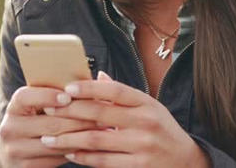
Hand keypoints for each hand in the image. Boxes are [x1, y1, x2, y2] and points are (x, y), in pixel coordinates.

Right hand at [0, 85, 99, 167]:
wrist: (14, 152)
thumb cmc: (35, 120)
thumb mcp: (39, 106)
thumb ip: (60, 93)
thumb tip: (96, 78)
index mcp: (14, 107)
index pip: (26, 97)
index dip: (47, 96)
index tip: (68, 96)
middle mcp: (10, 128)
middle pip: (49, 123)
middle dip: (79, 119)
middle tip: (102, 115)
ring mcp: (16, 150)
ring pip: (56, 143)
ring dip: (82, 136)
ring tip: (102, 131)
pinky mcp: (26, 167)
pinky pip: (57, 158)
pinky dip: (76, 151)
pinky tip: (90, 145)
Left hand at [39, 71, 208, 167]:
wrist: (186, 160)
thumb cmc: (161, 129)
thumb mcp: (148, 106)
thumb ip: (121, 95)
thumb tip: (97, 76)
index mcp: (146, 103)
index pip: (115, 90)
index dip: (90, 88)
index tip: (67, 88)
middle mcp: (146, 122)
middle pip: (101, 114)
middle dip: (70, 112)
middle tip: (49, 110)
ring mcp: (142, 146)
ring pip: (97, 140)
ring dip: (69, 139)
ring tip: (49, 137)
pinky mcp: (139, 166)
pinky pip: (104, 161)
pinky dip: (83, 157)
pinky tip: (68, 153)